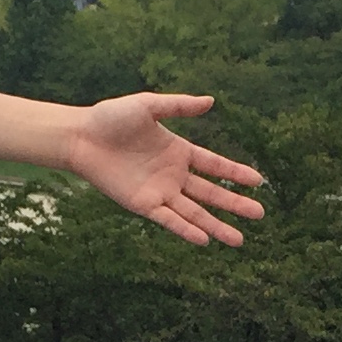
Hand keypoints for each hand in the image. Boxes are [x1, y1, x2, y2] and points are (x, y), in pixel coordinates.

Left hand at [56, 93, 264, 247]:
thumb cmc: (112, 117)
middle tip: (260, 214)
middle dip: (235, 204)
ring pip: (195, 213)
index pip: (215, 165)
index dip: (236, 172)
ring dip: (216, 226)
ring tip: (239, 240)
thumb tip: (211, 101)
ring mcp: (160, 192)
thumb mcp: (148, 106)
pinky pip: (169, 220)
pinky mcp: (143, 205)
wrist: (82, 137)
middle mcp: (174, 175)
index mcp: (179, 151)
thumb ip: (179, 106)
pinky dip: (186, 230)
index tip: (258, 181)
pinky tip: (204, 239)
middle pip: (211, 193)